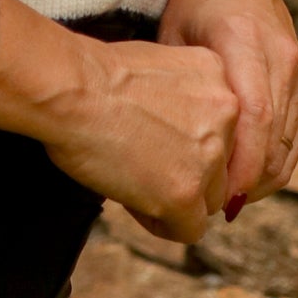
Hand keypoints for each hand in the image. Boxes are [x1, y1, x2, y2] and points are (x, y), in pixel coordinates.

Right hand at [0, 0, 238, 244]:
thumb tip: (179, 132)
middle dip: (186, 171)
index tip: (154, 139)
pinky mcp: (186, 192)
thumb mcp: (156, 68)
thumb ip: (182, 98)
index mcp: (218, 75)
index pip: (222, 126)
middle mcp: (227, 113)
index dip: (187, 141)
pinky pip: (188, 229)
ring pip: (209, 200)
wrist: (71, 89)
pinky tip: (133, 202)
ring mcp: (210, 156)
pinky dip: (161, 223)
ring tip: (133, 182)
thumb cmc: (91, 74)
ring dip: (175, 198)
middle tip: (142, 164)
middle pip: (222, 165)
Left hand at [159, 0, 297, 216]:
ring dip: (262, 179)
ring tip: (226, 200)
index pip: (254, 119)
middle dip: (248, 184)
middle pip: (275, 139)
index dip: (240, 168)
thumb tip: (162, 147)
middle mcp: (280, 55)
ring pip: (289, 143)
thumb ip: (176, 86)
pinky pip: (296, 134)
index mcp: (244, 42)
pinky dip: (275, 162)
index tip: (217, 201)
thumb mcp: (172, 37)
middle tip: (214, 210)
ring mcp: (297, 67)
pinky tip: (245, 178)